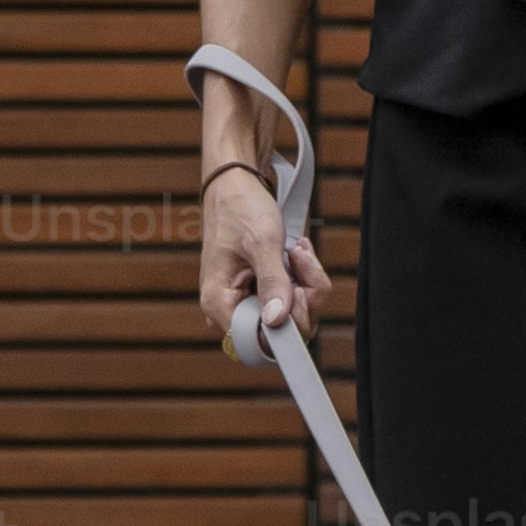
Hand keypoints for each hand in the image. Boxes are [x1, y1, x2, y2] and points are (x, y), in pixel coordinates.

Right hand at [198, 166, 326, 345]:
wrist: (237, 183)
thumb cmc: (240, 207)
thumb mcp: (262, 243)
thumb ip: (272, 283)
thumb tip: (278, 321)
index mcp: (220, 303)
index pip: (259, 342)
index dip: (287, 326)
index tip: (297, 291)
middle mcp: (232, 308)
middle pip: (282, 331)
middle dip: (302, 296)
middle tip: (299, 258)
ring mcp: (249, 300)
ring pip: (293, 314)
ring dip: (305, 281)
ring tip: (296, 249)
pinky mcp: (263, 291)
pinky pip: (293, 298)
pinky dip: (303, 275)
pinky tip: (295, 251)